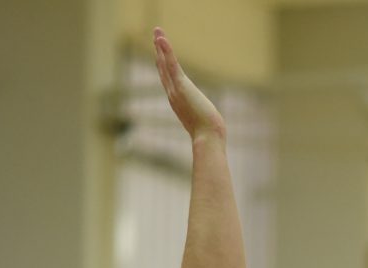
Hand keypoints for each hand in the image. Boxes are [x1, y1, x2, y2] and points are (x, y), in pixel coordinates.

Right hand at [153, 27, 224, 141]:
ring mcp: (175, 90)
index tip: (160, 55)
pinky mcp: (181, 86)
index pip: (168, 80)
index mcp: (177, 102)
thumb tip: (211, 122)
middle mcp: (172, 95)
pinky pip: (171, 64)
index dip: (163, 66)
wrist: (208, 137)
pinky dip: (166, 51)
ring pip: (165, 64)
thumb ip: (201, 117)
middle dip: (159, 53)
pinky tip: (161, 39)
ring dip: (160, 46)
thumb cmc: (208, 133)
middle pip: (163, 70)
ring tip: (157, 31)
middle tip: (155, 37)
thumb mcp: (202, 121)